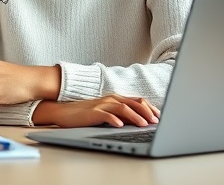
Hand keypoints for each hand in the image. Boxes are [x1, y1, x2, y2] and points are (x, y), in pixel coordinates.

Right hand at [32, 95, 160, 127]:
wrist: (63, 112)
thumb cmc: (86, 113)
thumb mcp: (107, 112)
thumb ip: (121, 114)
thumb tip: (140, 121)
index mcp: (116, 98)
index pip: (138, 101)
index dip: (151, 108)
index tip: (160, 117)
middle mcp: (111, 99)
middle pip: (134, 102)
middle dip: (147, 112)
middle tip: (157, 122)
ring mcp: (102, 105)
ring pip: (123, 108)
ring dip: (135, 116)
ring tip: (144, 125)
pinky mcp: (93, 112)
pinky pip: (106, 115)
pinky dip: (115, 119)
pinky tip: (121, 125)